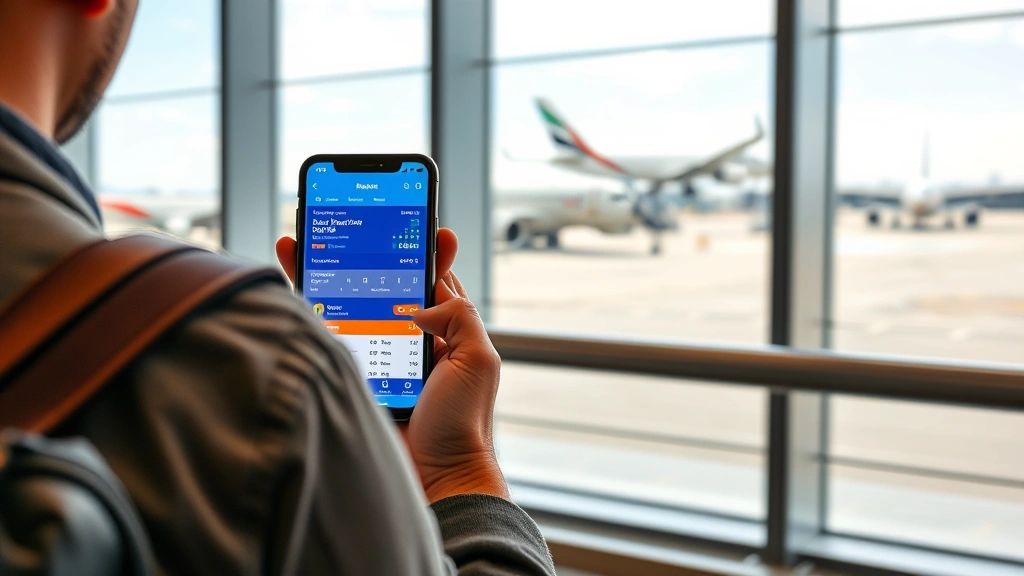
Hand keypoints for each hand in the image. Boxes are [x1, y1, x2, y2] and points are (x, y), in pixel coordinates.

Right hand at [275, 231, 508, 502]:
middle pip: (382, 286)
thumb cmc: (463, 425)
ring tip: (302, 245)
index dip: (423, 248)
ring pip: (349, 308)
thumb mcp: (479, 360)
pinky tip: (294, 293)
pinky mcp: (354, 378)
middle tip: (342, 223)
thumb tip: (423, 300)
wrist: (435, 478)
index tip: (409, 218)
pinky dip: (311, 316)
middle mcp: (413, 340)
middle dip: (362, 253)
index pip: (433, 277)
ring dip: (327, 277)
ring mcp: (380, 358)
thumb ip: (461, 318)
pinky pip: (330, 341)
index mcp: (448, 330)